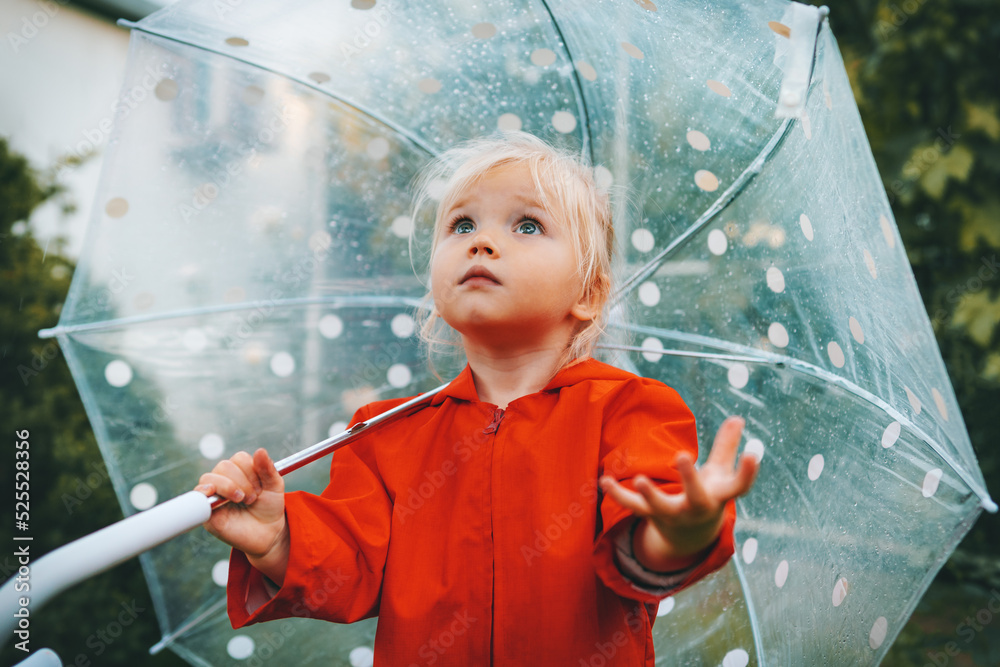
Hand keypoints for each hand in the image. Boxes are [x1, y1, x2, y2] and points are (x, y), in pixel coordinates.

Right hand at [196, 448, 288, 583]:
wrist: (268, 533)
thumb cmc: (269, 508)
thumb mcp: (274, 487)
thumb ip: (268, 469)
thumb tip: (260, 450)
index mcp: (240, 471)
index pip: (239, 458)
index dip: (251, 471)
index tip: (261, 488)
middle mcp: (225, 479)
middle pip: (224, 466)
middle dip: (242, 481)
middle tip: (253, 498)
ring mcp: (214, 494)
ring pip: (210, 478)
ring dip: (228, 487)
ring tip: (242, 500)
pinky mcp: (206, 511)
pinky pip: (197, 496)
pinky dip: (203, 492)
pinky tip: (213, 494)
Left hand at [599, 416, 758, 559]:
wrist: (690, 537)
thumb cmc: (708, 496)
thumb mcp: (720, 475)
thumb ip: (726, 447)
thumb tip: (738, 418)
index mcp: (717, 496)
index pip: (738, 487)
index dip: (747, 473)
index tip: (754, 455)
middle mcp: (696, 508)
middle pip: (695, 497)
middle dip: (689, 478)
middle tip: (682, 456)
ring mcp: (672, 514)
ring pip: (660, 507)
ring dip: (649, 494)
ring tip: (641, 478)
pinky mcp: (651, 515)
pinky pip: (633, 506)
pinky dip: (618, 494)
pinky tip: (604, 480)